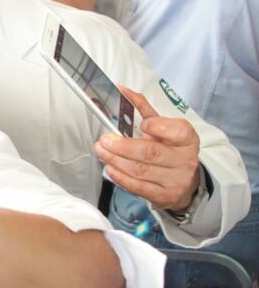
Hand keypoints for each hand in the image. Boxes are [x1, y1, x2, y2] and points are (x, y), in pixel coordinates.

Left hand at [94, 87, 200, 210]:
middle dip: (123, 146)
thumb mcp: (164, 128)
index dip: (158, 127)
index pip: (177, 131)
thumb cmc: (170, 150)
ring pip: (140, 170)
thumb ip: (145, 110)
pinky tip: (110, 167)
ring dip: (115, 160)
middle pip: (151, 152)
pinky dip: (120, 177)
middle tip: (104, 140)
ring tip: (101, 150)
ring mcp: (175, 180)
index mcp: (187, 139)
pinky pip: (138, 187)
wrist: (185, 182)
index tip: (143, 124)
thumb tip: (123, 91)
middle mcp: (184, 160)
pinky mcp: (163, 196)